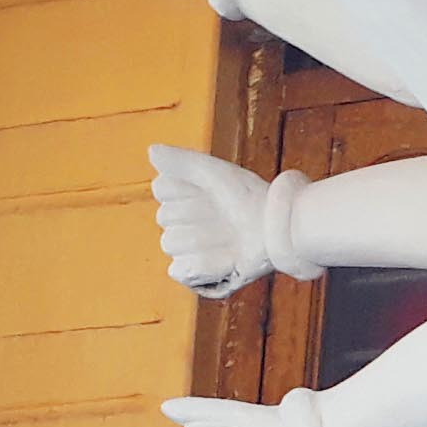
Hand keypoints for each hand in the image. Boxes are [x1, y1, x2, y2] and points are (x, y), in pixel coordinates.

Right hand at [150, 144, 313, 295]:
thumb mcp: (214, 172)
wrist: (276, 227)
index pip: (162, 189)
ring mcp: (189, 250)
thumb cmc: (248, 196)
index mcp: (181, 197)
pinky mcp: (198, 276)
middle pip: (164, 218)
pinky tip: (228, 259)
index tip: (213, 191)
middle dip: (197, 214)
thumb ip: (180, 160)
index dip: (187, 187)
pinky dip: (204, 266)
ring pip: (171, 244)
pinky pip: (180, 270)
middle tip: (225, 216)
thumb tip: (150, 150)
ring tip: (230, 238)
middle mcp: (182, 224)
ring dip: (204, 240)